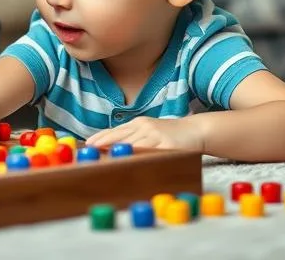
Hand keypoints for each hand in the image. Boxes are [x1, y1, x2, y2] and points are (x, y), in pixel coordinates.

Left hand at [85, 116, 204, 152]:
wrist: (196, 130)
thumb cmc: (171, 134)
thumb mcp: (150, 131)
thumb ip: (134, 136)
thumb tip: (113, 147)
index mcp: (139, 123)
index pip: (116, 130)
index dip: (101, 137)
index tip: (88, 143)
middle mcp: (145, 126)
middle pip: (121, 136)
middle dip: (105, 143)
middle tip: (91, 151)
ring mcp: (156, 134)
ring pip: (133, 144)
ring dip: (118, 152)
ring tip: (105, 158)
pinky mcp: (167, 144)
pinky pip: (151, 151)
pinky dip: (139, 156)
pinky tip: (129, 161)